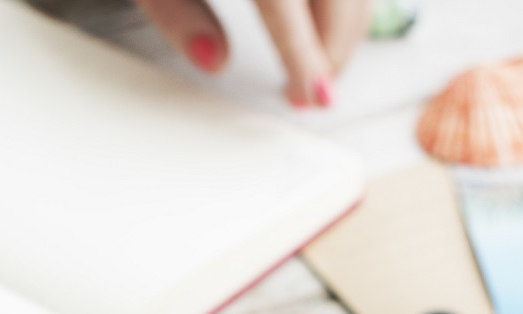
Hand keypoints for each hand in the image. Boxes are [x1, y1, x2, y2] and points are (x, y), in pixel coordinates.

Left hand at [130, 0, 369, 107]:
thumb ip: (176, 14)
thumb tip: (213, 59)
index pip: (283, 4)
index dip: (304, 55)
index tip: (315, 96)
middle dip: (331, 51)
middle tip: (308, 93)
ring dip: (344, 30)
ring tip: (316, 66)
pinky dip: (346, 4)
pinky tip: (324, 25)